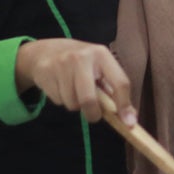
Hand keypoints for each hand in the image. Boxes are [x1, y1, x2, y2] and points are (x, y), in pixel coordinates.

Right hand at [15, 39, 135, 123]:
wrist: (45, 51)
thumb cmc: (80, 62)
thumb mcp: (99, 67)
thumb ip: (112, 89)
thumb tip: (128, 117)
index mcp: (102, 55)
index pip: (120, 82)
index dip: (124, 105)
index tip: (128, 122)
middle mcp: (82, 57)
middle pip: (89, 99)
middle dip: (93, 113)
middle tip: (93, 115)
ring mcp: (62, 65)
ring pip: (72, 103)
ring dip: (75, 105)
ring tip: (74, 91)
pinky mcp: (46, 73)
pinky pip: (58, 101)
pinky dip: (62, 100)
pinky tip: (61, 87)